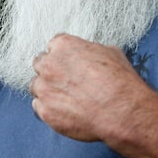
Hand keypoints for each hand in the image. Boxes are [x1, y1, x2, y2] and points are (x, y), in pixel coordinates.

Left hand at [28, 33, 151, 141]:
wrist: (121, 112)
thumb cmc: (120, 82)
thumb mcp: (111, 53)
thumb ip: (90, 51)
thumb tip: (90, 55)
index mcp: (63, 45)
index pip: (53, 46)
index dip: (63, 56)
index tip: (69, 64)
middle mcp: (49, 64)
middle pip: (40, 64)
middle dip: (51, 71)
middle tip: (67, 82)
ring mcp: (44, 89)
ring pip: (36, 86)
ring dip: (47, 90)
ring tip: (66, 99)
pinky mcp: (45, 111)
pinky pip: (38, 107)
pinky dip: (48, 109)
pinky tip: (64, 112)